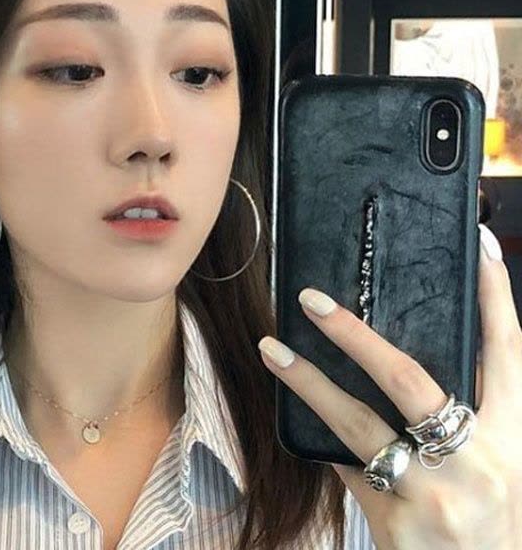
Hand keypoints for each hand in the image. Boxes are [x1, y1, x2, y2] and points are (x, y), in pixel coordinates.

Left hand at [258, 225, 521, 548]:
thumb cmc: (489, 525)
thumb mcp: (497, 469)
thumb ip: (465, 418)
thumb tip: (398, 354)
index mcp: (513, 440)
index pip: (508, 353)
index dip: (494, 296)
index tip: (479, 246)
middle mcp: (480, 462)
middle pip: (410, 377)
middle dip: (354, 334)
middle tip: (311, 299)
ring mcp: (435, 494)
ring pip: (358, 420)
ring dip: (309, 380)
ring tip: (272, 348)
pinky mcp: (398, 523)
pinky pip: (347, 464)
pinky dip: (322, 435)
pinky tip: (292, 408)